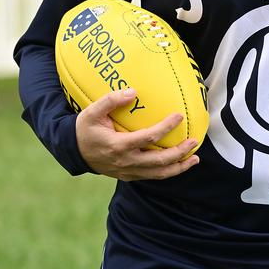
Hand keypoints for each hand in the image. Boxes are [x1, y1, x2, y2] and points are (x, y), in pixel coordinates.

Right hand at [75, 87, 199, 180]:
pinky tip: (180, 164)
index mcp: (118, 145)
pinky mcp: (129, 176)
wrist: (73, 152)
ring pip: (158, 174)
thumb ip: (110, 100)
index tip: (179, 116)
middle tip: (194, 141)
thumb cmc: (84, 129)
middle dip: (180, 152)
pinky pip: (152, 176)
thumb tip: (133, 92)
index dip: (166, 128)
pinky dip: (168, 172)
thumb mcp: (92, 112)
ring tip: (195, 158)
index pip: (149, 138)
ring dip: (179, 167)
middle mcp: (126, 161)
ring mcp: (128, 171)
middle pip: (159, 161)